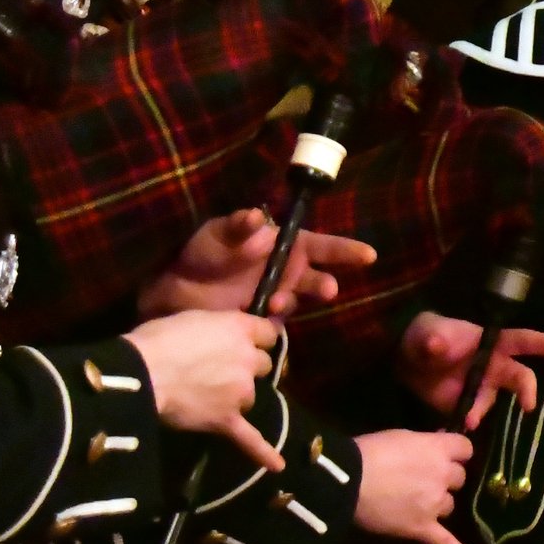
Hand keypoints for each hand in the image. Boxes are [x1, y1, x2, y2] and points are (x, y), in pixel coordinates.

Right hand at [124, 309, 282, 470]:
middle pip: (263, 365)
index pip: (268, 333)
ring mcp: (241, 391)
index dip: (256, 339)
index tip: (244, 343)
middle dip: (246, 367)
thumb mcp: (194, 318)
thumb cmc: (158, 339)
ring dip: (237, 396)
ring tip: (207, 397)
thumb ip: (218, 327)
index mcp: (240, 329)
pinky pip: (250, 438)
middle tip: (217, 370)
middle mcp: (248, 359)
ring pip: (251, 396)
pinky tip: (277, 466)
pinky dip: (262, 452)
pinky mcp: (227, 418)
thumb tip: (222, 335)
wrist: (141, 373)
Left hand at [138, 209, 377, 318]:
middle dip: (325, 283)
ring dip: (293, 301)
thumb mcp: (217, 234)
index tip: (368, 256)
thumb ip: (237, 228)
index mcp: (286, 245)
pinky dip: (273, 320)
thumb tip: (257, 221)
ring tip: (276, 302)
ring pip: (299, 300)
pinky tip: (261, 317)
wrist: (175, 290)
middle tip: (327, 289)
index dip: (347, 251)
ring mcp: (279, 296)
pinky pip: (278, 322)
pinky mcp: (265, 320)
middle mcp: (290, 271)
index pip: (324, 246)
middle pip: (320, 277)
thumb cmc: (203, 253)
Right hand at [353, 429, 475, 543]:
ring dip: (438, 503)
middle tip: (419, 479)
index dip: (455, 453)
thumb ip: (426, 443)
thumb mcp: (402, 436)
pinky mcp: (421, 527)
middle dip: (444, 478)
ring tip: (413, 503)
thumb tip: (440, 443)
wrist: (347, 480)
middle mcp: (443, 476)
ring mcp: (435, 504)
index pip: (465, 449)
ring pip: (450, 505)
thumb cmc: (370, 451)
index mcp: (439, 450)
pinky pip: (444, 542)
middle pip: (459, 478)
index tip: (444, 455)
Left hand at [393, 310, 543, 430]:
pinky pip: (472, 417)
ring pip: (492, 402)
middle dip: (527, 390)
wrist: (405, 359)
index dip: (541, 344)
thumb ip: (434, 339)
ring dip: (482, 411)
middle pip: (520, 378)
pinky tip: (453, 429)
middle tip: (528, 406)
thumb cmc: (428, 336)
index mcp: (492, 344)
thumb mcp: (429, 333)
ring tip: (468, 419)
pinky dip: (464, 424)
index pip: (522, 341)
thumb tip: (436, 345)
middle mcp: (494, 367)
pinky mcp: (466, 405)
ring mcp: (481, 388)